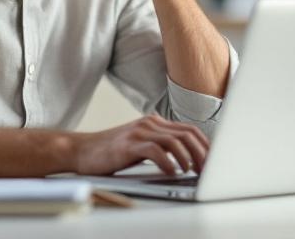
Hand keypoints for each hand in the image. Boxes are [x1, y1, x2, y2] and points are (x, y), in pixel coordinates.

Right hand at [70, 115, 209, 175]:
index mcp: (155, 122)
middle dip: (202, 152)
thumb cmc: (111, 151)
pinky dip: (167, 162)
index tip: (214, 161)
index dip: (205, 145)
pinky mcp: (128, 145)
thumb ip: (160, 146)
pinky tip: (171, 172)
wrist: (81, 150)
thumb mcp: (140, 144)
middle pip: (187, 133)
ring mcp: (139, 132)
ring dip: (188, 158)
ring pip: (174, 141)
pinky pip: (155, 150)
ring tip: (192, 172)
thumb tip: (187, 159)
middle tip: (208, 170)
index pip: (189, 129)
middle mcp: (149, 123)